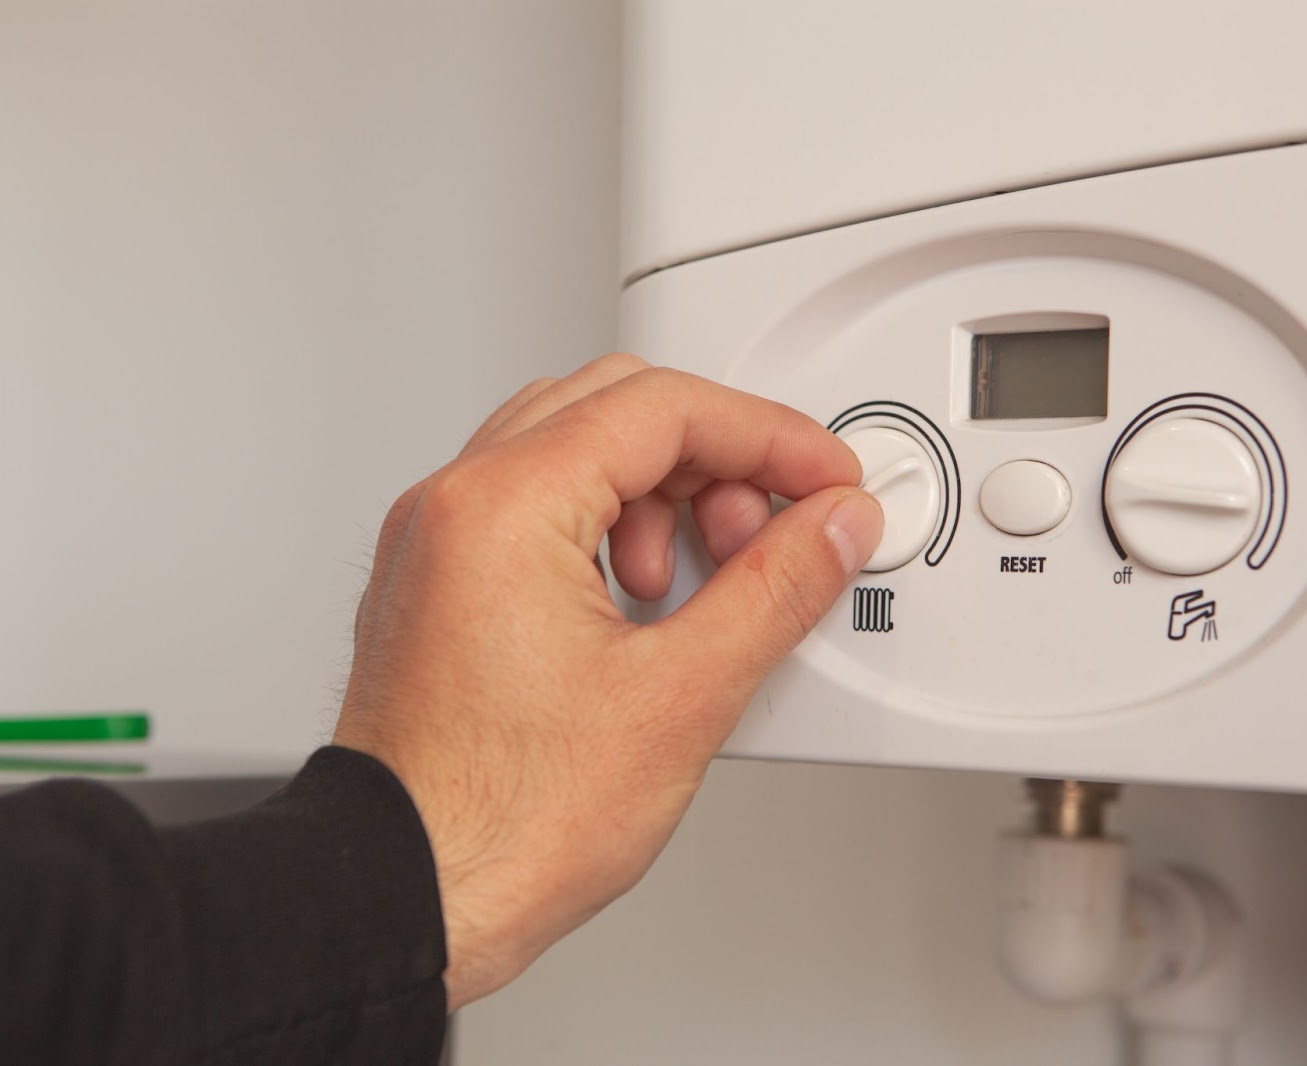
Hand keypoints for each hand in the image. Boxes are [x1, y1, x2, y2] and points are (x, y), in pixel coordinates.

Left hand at [332, 354, 882, 1008]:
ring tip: (706, 578)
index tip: (823, 475)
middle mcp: (454, 508)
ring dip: (661, 495)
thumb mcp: (679, 697)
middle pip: (615, 409)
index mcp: (502, 508)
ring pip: (574, 453)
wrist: (406, 903)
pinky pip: (537, 511)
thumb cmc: (500, 823)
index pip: (662, 409)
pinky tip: (647, 605)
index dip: (767, 434)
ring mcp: (436, 546)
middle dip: (715, 459)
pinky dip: (607, 531)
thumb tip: (832, 526)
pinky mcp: (440, 591)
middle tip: (773, 528)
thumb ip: (776, 590)